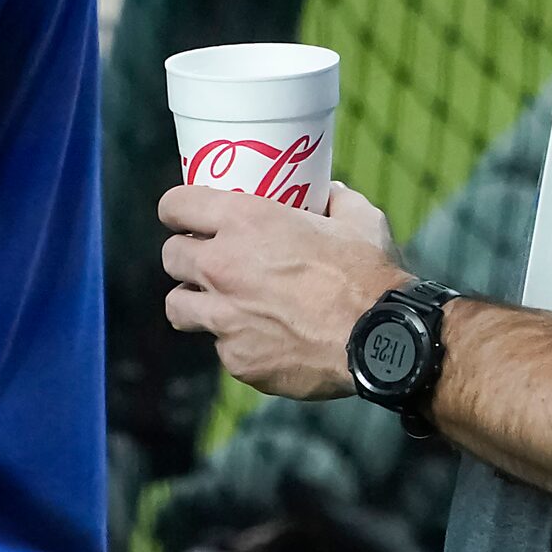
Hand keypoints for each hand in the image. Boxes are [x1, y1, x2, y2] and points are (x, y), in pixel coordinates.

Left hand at [159, 183, 409, 399]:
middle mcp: (222, 267)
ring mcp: (225, 317)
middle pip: (170, 257)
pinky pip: (221, 347)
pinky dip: (236, 342)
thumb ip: (335, 201)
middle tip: (207, 261)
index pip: (175, 205)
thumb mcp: (357, 219)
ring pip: (177, 306)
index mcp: (245, 221)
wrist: (381, 338)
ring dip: (194, 301)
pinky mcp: (237, 360)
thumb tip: (331, 192)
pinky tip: (263, 338)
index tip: (184, 217)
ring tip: (218, 304)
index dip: (176, 210)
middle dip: (185, 256)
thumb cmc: (369, 273)